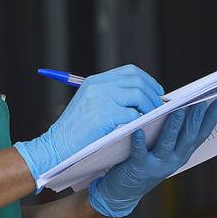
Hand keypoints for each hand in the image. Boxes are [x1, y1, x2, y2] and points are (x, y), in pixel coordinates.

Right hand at [15, 65, 163, 185]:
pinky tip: (142, 128)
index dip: (147, 80)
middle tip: (160, 107)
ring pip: (138, 95)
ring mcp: (101, 99)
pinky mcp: (105, 115)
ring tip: (153, 118)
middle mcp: (98, 86)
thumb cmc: (75, 131)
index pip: (129, 71)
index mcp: (95, 81)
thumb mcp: (89, 105)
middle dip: (153, 94)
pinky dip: (141, 121)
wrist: (56, 146)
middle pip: (137, 81)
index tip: (157, 92)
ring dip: (150, 107)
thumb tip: (140, 98)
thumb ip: (110, 97)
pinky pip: (133, 114)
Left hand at [87, 96, 216, 217]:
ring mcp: (156, 166)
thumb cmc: (143, 162)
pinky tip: (138, 131)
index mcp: (181, 153)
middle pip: (187, 138)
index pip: (200, 134)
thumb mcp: (163, 148)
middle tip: (201, 102)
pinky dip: (139, 143)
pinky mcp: (138, 169)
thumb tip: (179, 104)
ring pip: (167, 144)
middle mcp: (173, 160)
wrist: (123, 191)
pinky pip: (139, 154)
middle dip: (195, 119)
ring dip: (173, 128)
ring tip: (178, 111)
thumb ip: (172, 132)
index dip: (212, 118)